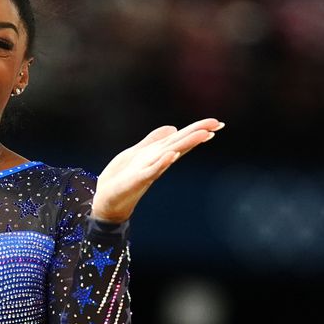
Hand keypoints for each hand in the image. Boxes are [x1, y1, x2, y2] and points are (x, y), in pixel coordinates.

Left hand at [92, 119, 222, 221]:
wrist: (105, 199)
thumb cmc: (121, 178)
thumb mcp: (137, 153)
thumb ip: (153, 140)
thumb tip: (173, 128)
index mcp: (157, 154)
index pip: (180, 139)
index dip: (196, 130)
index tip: (216, 123)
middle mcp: (157, 162)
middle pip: (180, 144)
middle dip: (198, 134)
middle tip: (217, 125)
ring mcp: (149, 171)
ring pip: (171, 154)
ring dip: (187, 144)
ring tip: (203, 133)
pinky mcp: (137, 180)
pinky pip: (152, 170)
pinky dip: (162, 162)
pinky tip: (172, 154)